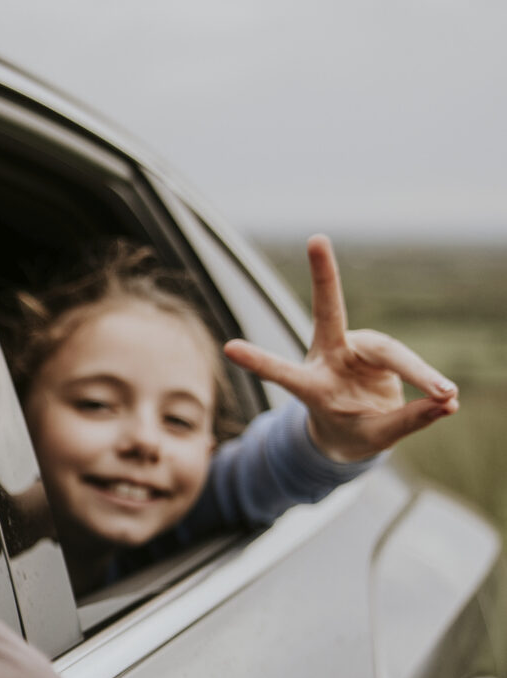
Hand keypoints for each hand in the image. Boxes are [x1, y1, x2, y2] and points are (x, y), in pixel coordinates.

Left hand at [222, 235, 457, 462]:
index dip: (259, 362)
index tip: (229, 348)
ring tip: (445, 393)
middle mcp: (329, 356)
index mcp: (309, 384)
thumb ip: (405, 421)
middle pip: (329, 313)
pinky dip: (427, 379)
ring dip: (420, 375)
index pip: (282, 372)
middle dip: (325, 276)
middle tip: (317, 240)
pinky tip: (444, 393)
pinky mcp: (380, 348)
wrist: (352, 429)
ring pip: (392, 354)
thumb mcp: (372, 437)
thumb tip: (447, 403)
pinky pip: (410, 364)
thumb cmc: (350, 432)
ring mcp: (356, 347)